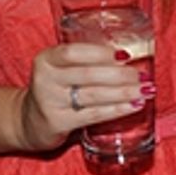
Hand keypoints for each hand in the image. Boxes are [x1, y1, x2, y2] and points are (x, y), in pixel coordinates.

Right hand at [16, 41, 154, 151]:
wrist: (30, 120)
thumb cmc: (55, 88)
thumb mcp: (59, 69)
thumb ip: (84, 61)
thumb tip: (126, 57)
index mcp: (46, 59)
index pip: (74, 52)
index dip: (101, 53)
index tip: (124, 55)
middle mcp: (45, 79)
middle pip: (88, 74)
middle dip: (120, 74)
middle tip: (142, 75)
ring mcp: (51, 102)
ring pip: (94, 95)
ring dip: (124, 92)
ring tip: (145, 90)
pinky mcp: (58, 122)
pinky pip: (94, 114)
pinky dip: (117, 109)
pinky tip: (133, 106)